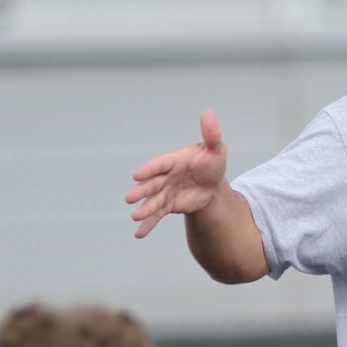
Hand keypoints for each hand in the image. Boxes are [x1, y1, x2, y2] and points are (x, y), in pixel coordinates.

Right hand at [126, 110, 228, 238]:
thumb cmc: (212, 162)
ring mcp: (165, 191)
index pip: (159, 165)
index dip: (149, 170)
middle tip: (130, 199)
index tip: (137, 175)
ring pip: (153, 201)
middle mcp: (166, 176)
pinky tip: (139, 234)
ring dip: (144, 209)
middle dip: (141, 191)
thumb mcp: (215, 149)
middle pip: (152, 184)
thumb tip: (209, 113)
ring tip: (135, 217)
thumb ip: (211, 134)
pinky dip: (148, 224)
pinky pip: (157, 215)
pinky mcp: (169, 205)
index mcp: (173, 161)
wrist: (212, 183)